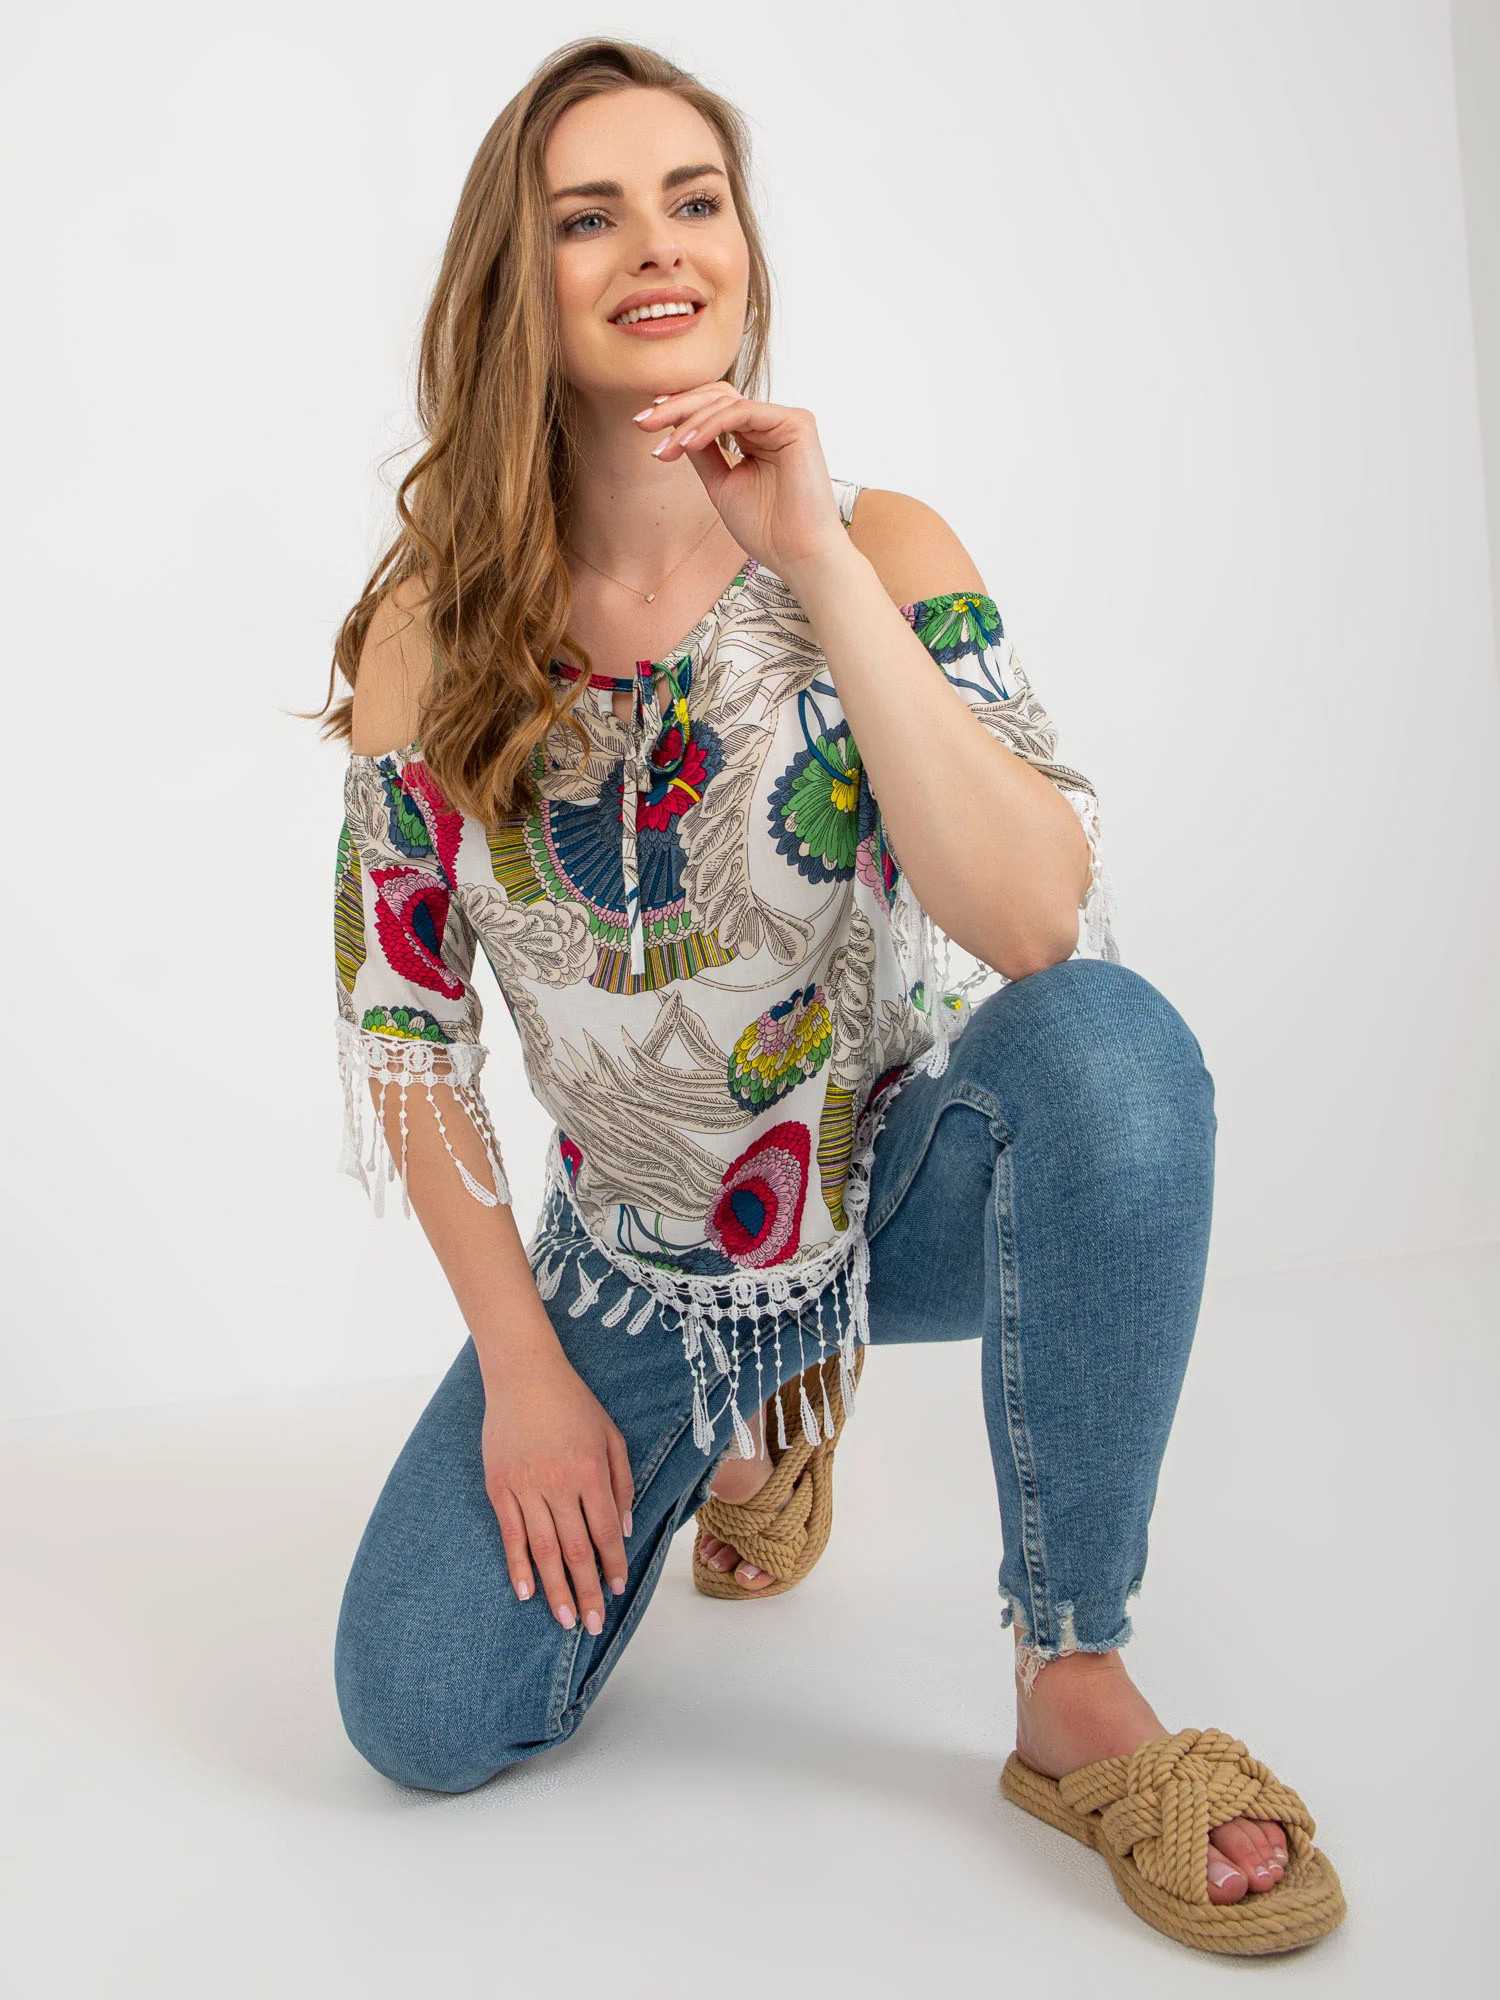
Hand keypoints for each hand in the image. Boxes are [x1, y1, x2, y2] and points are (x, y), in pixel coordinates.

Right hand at [481, 1345, 634, 1633]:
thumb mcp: (611, 1436)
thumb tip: (623, 1529)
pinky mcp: (499, 1487)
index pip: (605, 1532)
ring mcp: (525, 1487)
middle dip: (586, 1592)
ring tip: (565, 1620)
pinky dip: (518, 1566)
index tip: (618, 1590)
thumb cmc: (574, 1403)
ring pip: (543, 1550)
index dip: (613, 1565)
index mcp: (590, 1471)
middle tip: (592, 1625)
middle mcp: (558, 1484)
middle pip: (575, 1550)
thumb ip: (621, 1483)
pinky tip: (526, 1592)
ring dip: (555, 1589)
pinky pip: (510, 1534)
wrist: (523, 1374)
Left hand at [633, 386, 850, 580]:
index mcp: (755, 436)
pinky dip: (712, 424)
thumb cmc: (766, 529)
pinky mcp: (797, 423)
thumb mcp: (721, 485)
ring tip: (667, 447)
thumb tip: (673, 430)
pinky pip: (743, 412)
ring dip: (689, 420)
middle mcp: (770, 423)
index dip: (678, 410)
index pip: (713, 408)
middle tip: (642, 424)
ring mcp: (785, 420)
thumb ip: (703, 453)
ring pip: (726, 401)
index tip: (645, 425)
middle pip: (716, 396)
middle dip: (675, 408)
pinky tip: (689, 443)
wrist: (798, 554)